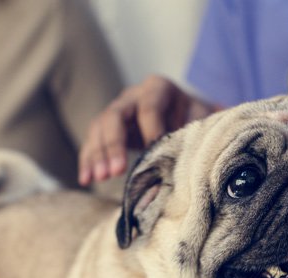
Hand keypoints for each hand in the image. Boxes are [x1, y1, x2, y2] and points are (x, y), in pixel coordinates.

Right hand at [78, 75, 218, 185]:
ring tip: (99, 178)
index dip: (150, 129)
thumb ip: (196, 131)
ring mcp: (117, 111)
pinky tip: (85, 179)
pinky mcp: (108, 129)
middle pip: (115, 115)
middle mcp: (132, 95)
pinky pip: (92, 142)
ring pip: (99, 128)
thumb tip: (192, 153)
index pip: (149, 106)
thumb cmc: (197, 120)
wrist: (188, 119)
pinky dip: (88, 160)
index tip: (153, 152)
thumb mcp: (202, 121)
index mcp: (158, 88)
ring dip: (97, 155)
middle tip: (116, 171)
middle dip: (114, 144)